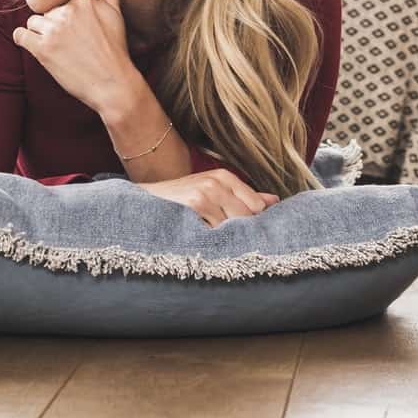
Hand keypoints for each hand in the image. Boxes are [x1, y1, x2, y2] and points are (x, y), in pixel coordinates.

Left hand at [11, 0, 138, 115]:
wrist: (112, 83)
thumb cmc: (115, 51)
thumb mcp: (116, 16)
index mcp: (83, 0)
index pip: (62, 1)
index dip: (67, 17)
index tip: (76, 31)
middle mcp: (67, 11)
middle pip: (47, 12)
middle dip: (54, 26)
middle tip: (69, 43)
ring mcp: (54, 30)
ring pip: (33, 22)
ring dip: (40, 34)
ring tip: (56, 48)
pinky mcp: (42, 49)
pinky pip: (20, 35)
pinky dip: (24, 40)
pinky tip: (34, 46)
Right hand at [138, 170, 279, 227]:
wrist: (143, 204)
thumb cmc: (179, 203)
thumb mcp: (211, 194)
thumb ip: (243, 197)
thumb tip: (274, 201)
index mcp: (224, 176)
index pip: (256, 206)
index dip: (252, 223)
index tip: (244, 234)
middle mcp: (217, 181)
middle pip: (247, 216)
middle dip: (239, 232)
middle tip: (224, 240)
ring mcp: (207, 191)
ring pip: (233, 226)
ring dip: (224, 238)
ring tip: (208, 238)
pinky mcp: (197, 204)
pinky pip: (217, 231)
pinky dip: (211, 239)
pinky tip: (199, 237)